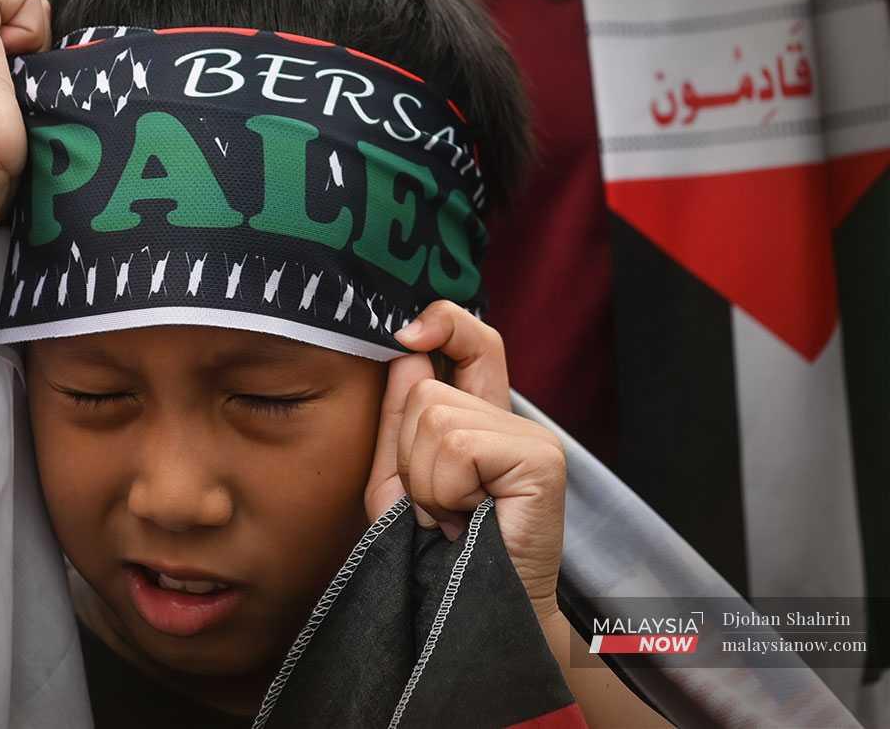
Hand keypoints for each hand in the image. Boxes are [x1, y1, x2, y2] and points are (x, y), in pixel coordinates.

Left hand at [364, 300, 566, 620]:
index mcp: (483, 419)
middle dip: (409, 455)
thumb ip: (400, 416)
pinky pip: (458, 447)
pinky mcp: (541, 459)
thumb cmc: (434, 557)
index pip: (475, 340)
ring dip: (424, 480)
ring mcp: (533, 438)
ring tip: (451, 518)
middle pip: (427, 391)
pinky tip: (468, 519)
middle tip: (437, 507)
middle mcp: (513, 421)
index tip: (407, 334)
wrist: (470, 617)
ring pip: (435, 417)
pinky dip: (444, 490)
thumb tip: (409, 352)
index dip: (444, 322)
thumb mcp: (399, 479)